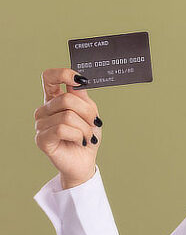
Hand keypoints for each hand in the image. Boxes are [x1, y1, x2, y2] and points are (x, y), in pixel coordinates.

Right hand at [34, 68, 102, 188]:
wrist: (86, 160)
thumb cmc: (87, 136)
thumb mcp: (90, 113)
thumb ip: (82, 97)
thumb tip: (78, 81)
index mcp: (54, 99)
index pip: (49, 77)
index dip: (63, 74)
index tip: (80, 80)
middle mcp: (44, 110)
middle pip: (66, 99)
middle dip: (88, 112)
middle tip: (94, 124)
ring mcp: (40, 124)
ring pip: (68, 116)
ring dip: (85, 128)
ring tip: (87, 137)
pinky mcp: (41, 139)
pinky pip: (63, 129)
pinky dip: (78, 135)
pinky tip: (79, 141)